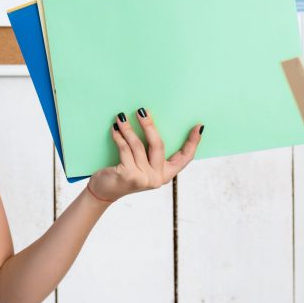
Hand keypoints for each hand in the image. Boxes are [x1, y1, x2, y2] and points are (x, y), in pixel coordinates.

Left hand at [87, 108, 202, 203]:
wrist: (105, 191)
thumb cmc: (124, 173)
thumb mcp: (141, 165)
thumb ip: (149, 153)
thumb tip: (151, 125)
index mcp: (166, 174)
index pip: (185, 157)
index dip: (193, 142)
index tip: (199, 126)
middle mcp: (158, 178)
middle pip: (158, 145)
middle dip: (150, 126)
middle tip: (142, 111)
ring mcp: (144, 178)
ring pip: (138, 145)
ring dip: (129, 129)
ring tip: (121, 117)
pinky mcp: (129, 175)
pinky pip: (125, 149)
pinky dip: (119, 137)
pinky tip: (115, 129)